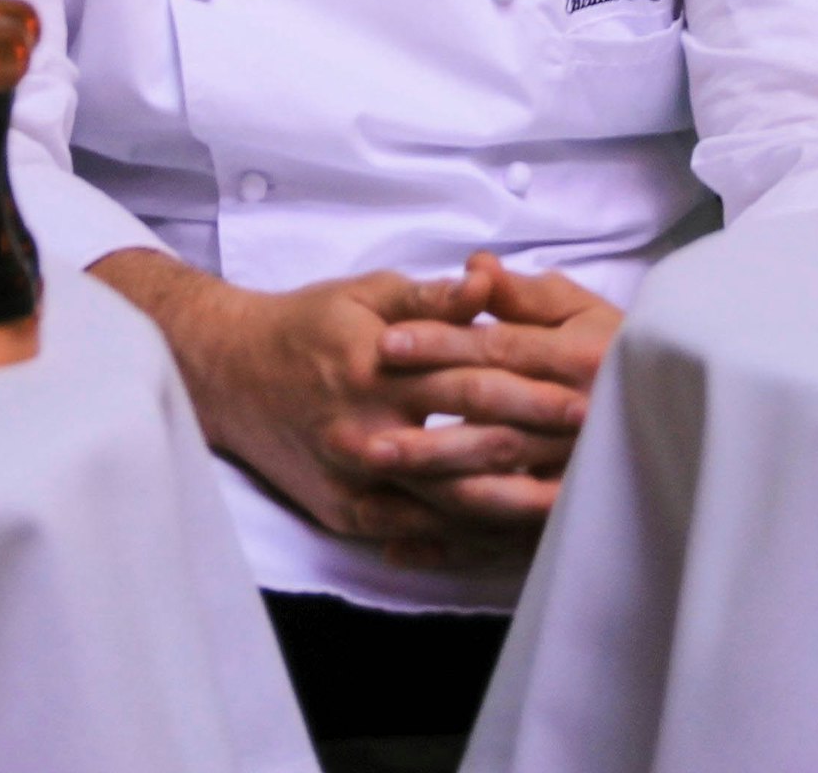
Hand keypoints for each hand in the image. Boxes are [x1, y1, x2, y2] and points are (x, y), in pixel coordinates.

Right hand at [90, 251, 592, 561]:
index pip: (469, 379)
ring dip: (504, 502)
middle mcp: (366, 426)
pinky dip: (453, 535)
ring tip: (560, 500)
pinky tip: (496, 534)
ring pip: (442, 500)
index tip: (583, 396)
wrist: (229, 373)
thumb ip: (430, 296)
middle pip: (464, 445)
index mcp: (378, 366)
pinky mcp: (341, 511)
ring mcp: (352, 477)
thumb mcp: (366, 293)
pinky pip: (406, 532)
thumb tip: (485, 281)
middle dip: (532, 448)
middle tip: (589, 453)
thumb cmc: (307, 323)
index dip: (530, 389)